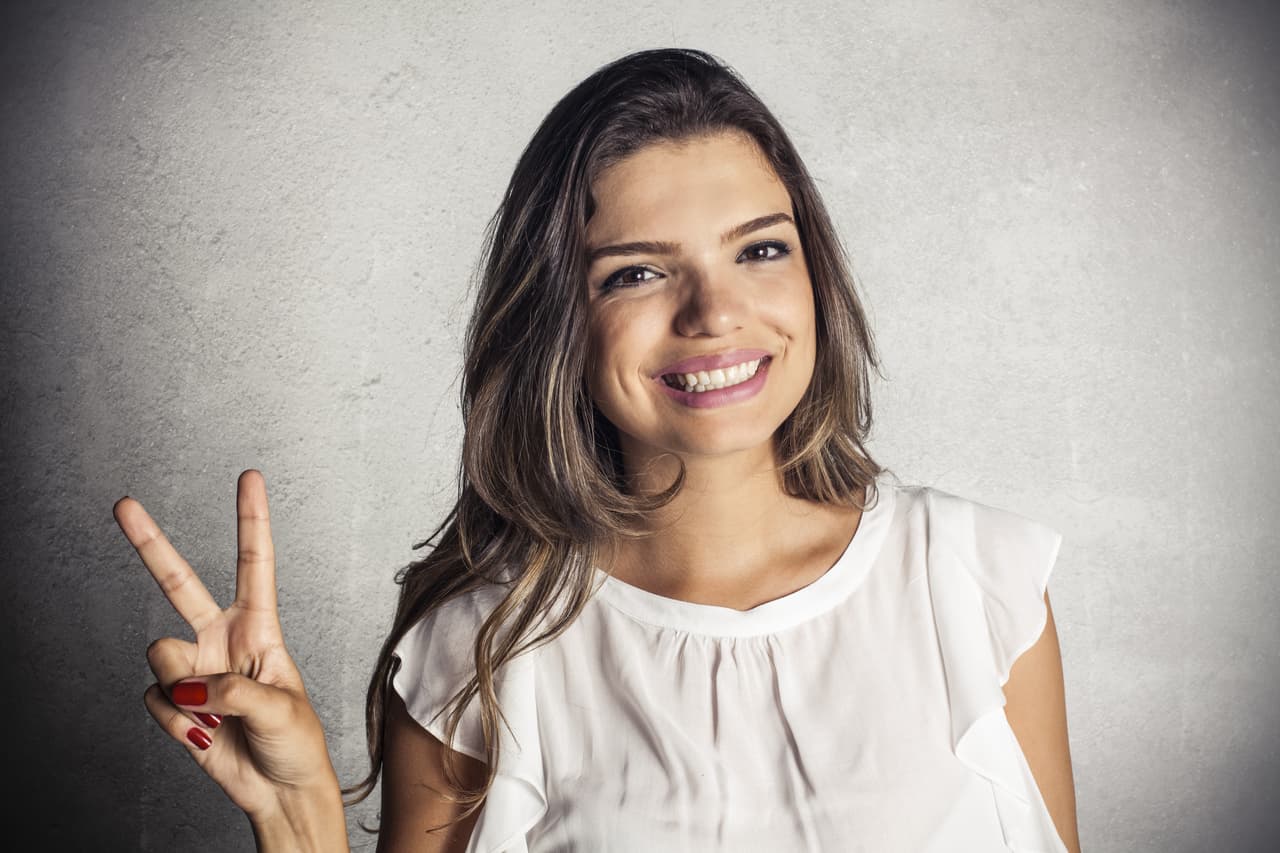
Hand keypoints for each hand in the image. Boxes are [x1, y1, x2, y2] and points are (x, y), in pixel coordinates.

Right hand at [115, 470, 346, 846]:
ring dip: (184, 690)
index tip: (249, 477)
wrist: (278, 790)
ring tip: (214, 714)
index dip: (251, 520)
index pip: (254, 564)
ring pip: (161, 657)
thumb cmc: (296, 743)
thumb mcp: (281, 710)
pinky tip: (202, 733)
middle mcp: (221, 639)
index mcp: (260, 628)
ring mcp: (194, 668)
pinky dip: (176, 722)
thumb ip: (233, 690)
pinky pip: (155, 700)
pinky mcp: (175, 701)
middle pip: (179, 583)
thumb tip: (187, 683)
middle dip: (150, 544)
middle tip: (123, 505)